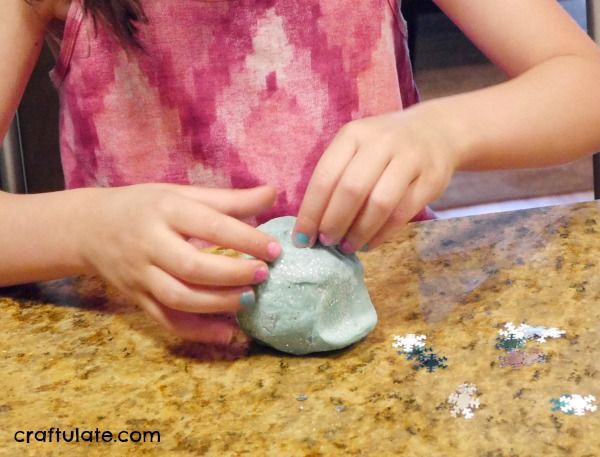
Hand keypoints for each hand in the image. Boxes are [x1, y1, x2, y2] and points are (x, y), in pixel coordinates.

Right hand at [77, 184, 280, 344]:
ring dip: (219, 304)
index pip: (211, 226)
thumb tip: (273, 194)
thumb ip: (229, 199)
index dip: (246, 240)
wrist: (89, 228)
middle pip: (193, 267)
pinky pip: (167, 321)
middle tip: (263, 275)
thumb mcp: (182, 194)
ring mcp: (141, 275)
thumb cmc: (144, 206)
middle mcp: (150, 244)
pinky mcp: (137, 299)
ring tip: (249, 298)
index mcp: (165, 210)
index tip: (275, 249)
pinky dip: (198, 331)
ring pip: (180, 298)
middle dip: (233, 275)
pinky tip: (227, 333)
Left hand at [294, 108, 459, 251]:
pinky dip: (382, 234)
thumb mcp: (356, 148)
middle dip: (333, 222)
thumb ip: (336, 178)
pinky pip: (402, 213)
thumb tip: (312, 225)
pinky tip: (369, 243)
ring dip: (358, 232)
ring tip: (347, 246)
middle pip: (351, 190)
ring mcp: (409, 159)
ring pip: (379, 203)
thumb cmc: (384, 148)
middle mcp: (381, 143)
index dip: (311, 211)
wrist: (436, 132)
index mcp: (354, 135)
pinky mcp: (431, 179)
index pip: (325, 176)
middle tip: (326, 242)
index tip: (301, 238)